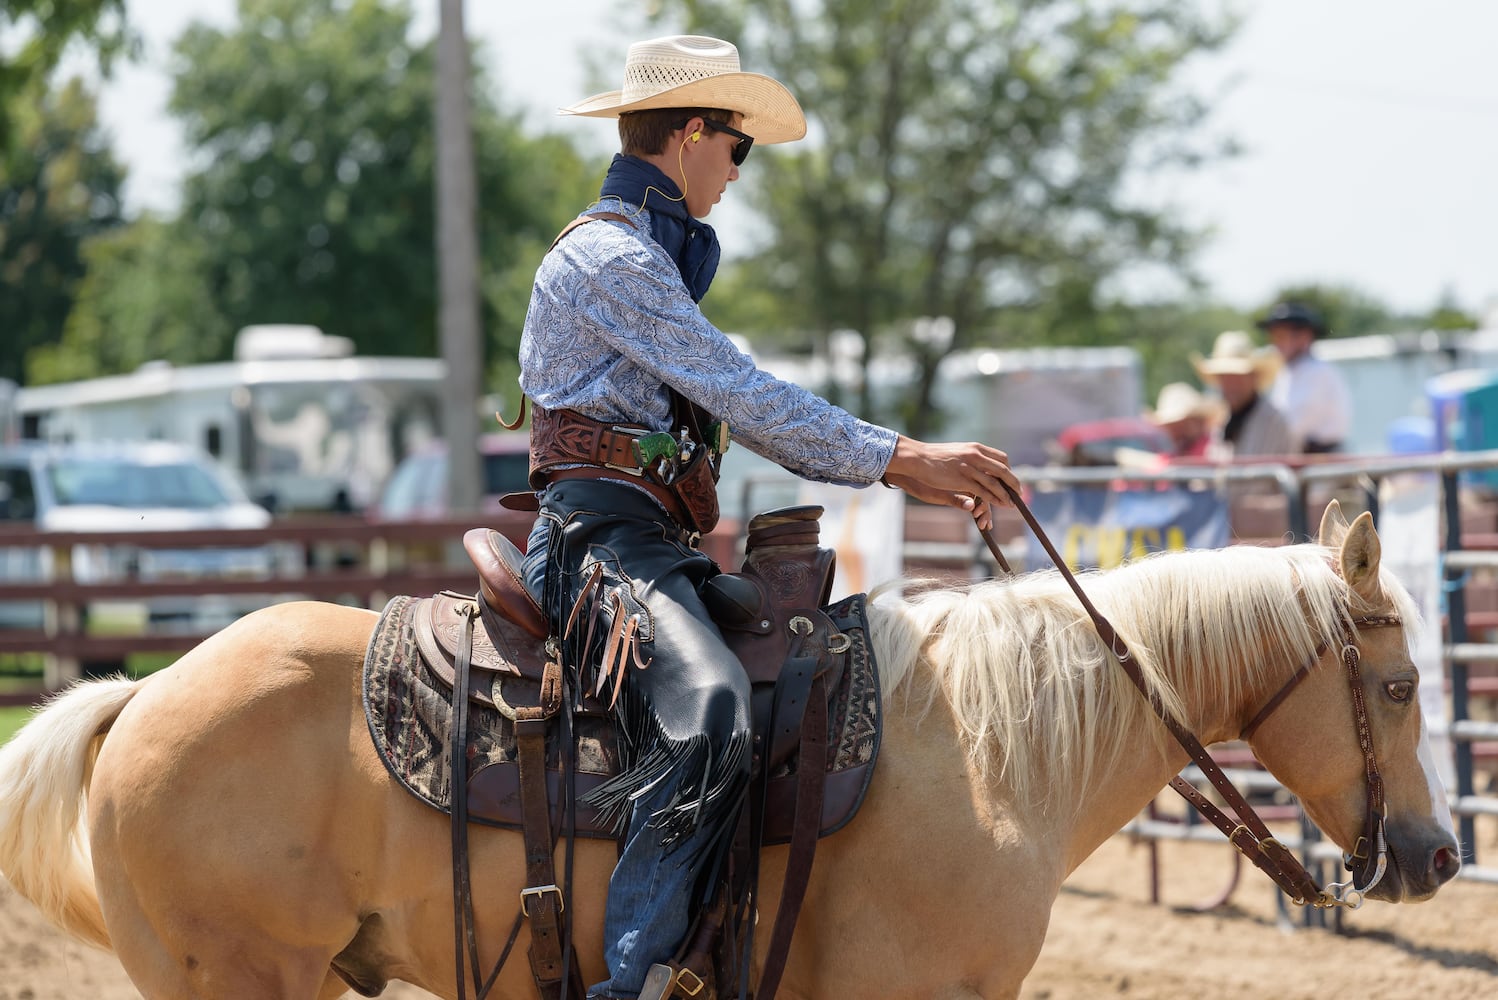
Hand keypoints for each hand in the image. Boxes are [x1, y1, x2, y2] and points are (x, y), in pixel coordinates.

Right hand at [879, 435, 1019, 531]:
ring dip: (1005, 495)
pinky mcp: (962, 480)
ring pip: (995, 483)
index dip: (1009, 470)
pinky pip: (983, 491)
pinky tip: (998, 504)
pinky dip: (993, 498)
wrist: (918, 458)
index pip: (1001, 458)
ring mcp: (969, 467)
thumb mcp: (957, 452)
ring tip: (1011, 503)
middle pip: (1003, 470)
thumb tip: (981, 462)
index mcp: (975, 448)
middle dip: (1013, 483)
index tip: (1011, 480)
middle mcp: (975, 455)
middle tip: (1019, 493)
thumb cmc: (935, 456)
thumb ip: (971, 457)